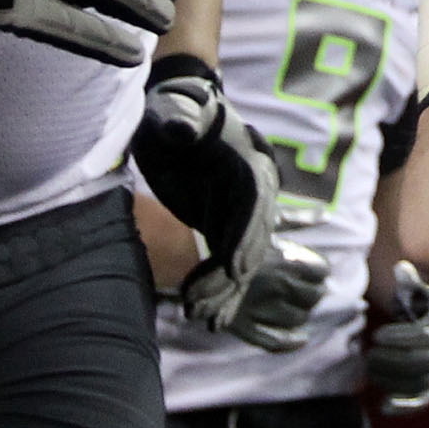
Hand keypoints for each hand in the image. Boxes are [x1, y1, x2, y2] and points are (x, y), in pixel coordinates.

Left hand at [131, 59, 332, 347]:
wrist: (175, 112)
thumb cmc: (175, 109)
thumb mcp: (173, 110)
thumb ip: (180, 119)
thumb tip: (180, 130)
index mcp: (250, 163)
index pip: (254, 204)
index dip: (246, 237)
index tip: (235, 269)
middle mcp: (255, 191)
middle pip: (250, 239)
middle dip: (229, 276)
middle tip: (199, 305)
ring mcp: (240, 211)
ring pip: (241, 259)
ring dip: (222, 290)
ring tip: (199, 318)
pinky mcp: (224, 224)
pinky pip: (228, 263)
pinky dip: (220, 290)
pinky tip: (207, 316)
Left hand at [366, 263, 428, 411]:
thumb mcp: (424, 284)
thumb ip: (413, 280)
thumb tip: (402, 268)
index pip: (428, 337)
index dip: (401, 339)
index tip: (377, 334)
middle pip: (424, 363)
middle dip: (392, 361)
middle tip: (368, 354)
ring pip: (421, 383)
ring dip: (392, 380)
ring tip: (369, 368)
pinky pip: (425, 400)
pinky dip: (406, 407)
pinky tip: (384, 407)